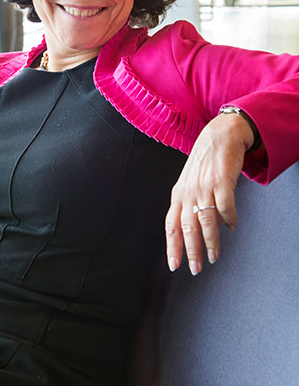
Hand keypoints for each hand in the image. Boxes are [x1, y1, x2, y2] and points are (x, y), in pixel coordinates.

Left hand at [165, 112, 254, 275]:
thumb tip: (198, 231)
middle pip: (187, 227)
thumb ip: (191, 206)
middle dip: (190, 251)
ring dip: (210, 241)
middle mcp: (188, 192)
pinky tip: (232, 227)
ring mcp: (204, 186)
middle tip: (195, 269)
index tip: (174, 265)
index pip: (171, 225)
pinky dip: (229, 219)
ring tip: (214, 256)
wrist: (219, 135)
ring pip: (205, 220)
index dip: (172, 246)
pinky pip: (225, 206)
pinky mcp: (221, 181)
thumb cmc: (205, 162)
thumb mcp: (190, 184)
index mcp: (178, 195)